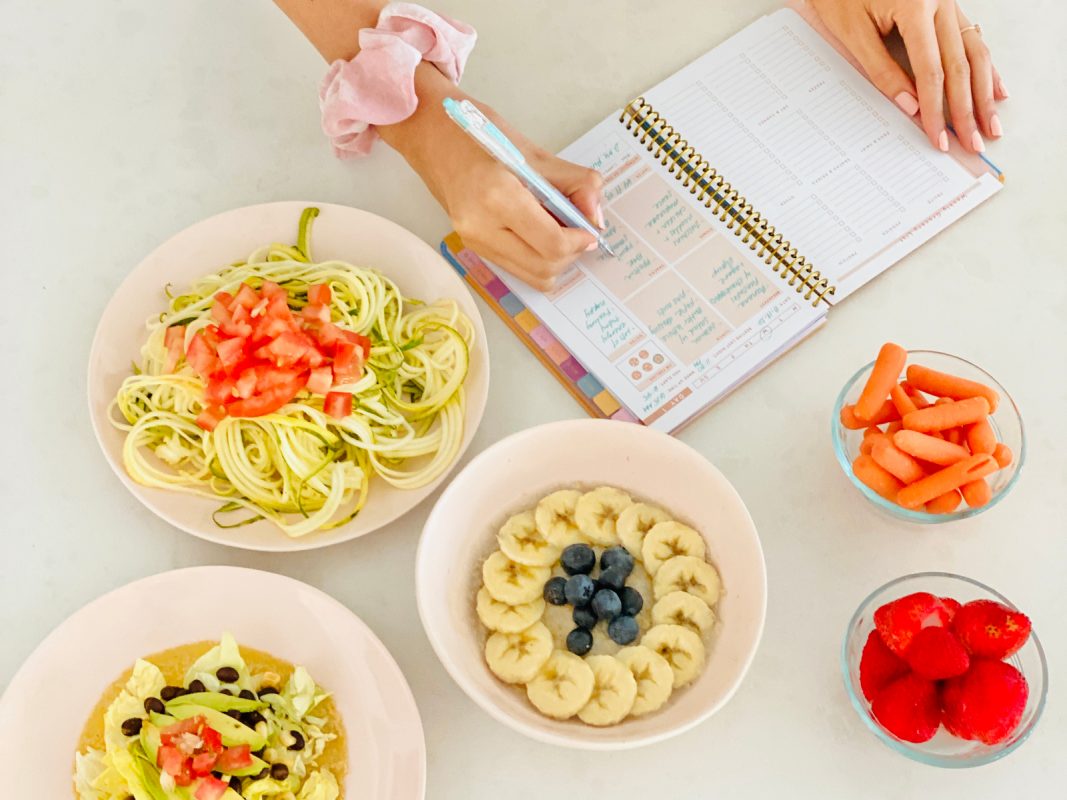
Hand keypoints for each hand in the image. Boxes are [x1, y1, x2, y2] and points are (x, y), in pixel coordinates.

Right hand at [381, 66, 603, 290]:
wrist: (427, 131)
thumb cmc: (477, 132)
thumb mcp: (533, 152)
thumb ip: (574, 184)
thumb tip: (596, 217)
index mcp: (498, 198)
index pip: (552, 245)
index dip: (580, 240)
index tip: (589, 227)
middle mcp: (481, 227)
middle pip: (544, 269)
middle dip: (570, 254)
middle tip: (577, 229)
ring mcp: (472, 240)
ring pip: (531, 276)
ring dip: (554, 260)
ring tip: (557, 229)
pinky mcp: (471, 244)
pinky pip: (515, 266)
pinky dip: (535, 256)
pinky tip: (536, 230)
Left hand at [810, 0, 1006, 153]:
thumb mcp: (854, 34)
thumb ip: (882, 71)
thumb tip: (910, 107)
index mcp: (916, 7)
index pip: (931, 72)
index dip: (936, 109)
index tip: (938, 138)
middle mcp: (940, 2)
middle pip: (961, 65)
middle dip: (968, 109)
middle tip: (974, 143)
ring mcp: (949, 3)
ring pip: (975, 52)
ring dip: (985, 92)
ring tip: (991, 125)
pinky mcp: (948, 6)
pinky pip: (973, 39)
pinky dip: (986, 67)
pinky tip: (995, 90)